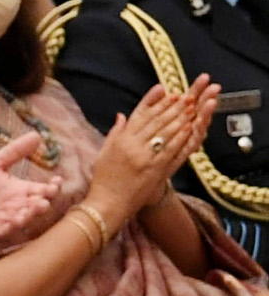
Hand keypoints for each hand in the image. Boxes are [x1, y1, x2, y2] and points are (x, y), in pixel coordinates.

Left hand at [0, 129, 56, 247]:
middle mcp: (18, 206)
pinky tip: (18, 218)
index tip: (57, 179)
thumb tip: (38, 135)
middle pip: (39, 205)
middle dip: (46, 199)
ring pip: (27, 218)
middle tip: (47, 192)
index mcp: (20, 191)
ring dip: (34, 212)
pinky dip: (15, 225)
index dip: (53, 186)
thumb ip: (14, 152)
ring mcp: (8, 220)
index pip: (43, 189)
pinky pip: (9, 230)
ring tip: (38, 205)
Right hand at [87, 75, 214, 222]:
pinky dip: (182, 136)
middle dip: (172, 107)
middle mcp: (133, 146)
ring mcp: (146, 157)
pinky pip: (172, 149)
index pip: (140, 115)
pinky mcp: (157, 168)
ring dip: (180, 117)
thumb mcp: (103, 154)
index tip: (166, 91)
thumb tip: (121, 116)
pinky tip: (190, 127)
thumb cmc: (104, 181)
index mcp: (120, 140)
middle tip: (185, 95)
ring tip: (191, 106)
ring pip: (167, 132)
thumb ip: (114, 133)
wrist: (107, 205)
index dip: (154, 102)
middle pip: (156, 121)